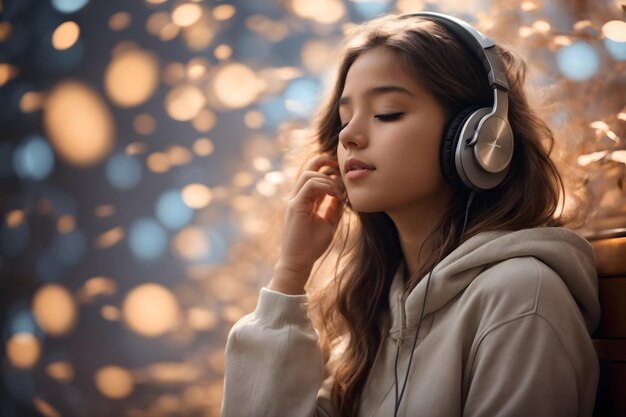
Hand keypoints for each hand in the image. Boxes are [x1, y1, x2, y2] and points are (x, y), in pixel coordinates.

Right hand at [269, 155, 344, 293]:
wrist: (299, 262)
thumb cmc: (312, 246)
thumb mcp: (329, 223)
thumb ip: (334, 208)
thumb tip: (344, 194)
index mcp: (304, 200)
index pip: (313, 175)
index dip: (327, 169)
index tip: (342, 174)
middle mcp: (297, 197)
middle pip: (308, 169)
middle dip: (324, 161)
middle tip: (340, 165)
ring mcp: (294, 201)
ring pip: (308, 175)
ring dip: (327, 178)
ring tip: (340, 191)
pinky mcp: (295, 207)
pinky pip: (309, 186)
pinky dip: (325, 186)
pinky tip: (336, 195)